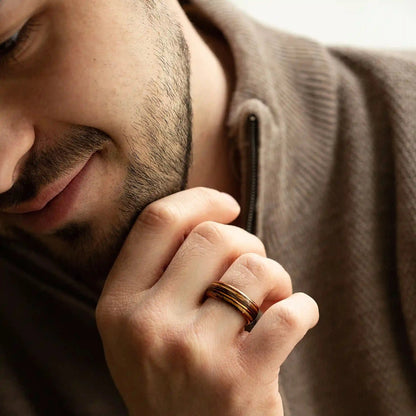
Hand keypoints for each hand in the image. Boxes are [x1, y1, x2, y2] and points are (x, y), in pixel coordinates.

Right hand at [96, 187, 318, 415]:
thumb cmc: (170, 379)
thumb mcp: (139, 329)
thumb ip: (159, 274)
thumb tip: (213, 216)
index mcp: (117, 305)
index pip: (157, 221)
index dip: (199, 200)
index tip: (228, 205)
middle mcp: (148, 325)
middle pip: (213, 237)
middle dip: (246, 242)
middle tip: (253, 268)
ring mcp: (192, 354)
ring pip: (255, 268)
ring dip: (275, 275)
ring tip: (271, 298)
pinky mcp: (239, 382)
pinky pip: (291, 313)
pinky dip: (303, 307)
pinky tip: (296, 317)